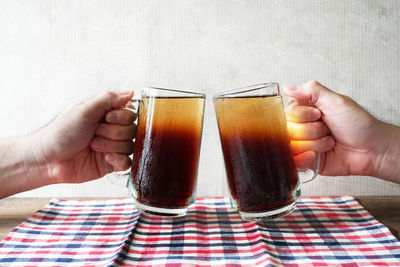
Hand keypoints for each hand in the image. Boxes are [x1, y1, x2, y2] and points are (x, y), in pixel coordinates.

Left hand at [35, 90, 136, 183]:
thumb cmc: (62, 132)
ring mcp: (112, 147)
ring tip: (93, 146)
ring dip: (111, 146)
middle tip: (95, 133)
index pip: (130, 113)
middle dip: (113, 132)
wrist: (49, 159)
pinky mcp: (111, 164)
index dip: (122, 117)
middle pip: (132, 130)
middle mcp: (111, 130)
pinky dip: (118, 160)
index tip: (107, 118)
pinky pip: (127, 162)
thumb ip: (109, 99)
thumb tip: (131, 91)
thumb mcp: (85, 110)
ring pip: (130, 146)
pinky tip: (105, 158)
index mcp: (106, 114)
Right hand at [284, 81, 399, 181]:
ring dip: (314, 144)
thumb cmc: (359, 124)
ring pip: (292, 146)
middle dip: (310, 130)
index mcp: (306, 110)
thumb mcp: (336, 101)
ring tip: (329, 142)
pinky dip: (305, 158)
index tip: (318, 114)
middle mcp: (302, 126)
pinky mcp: (305, 161)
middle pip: (288, 130)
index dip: (301, 115)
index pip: (286, 112)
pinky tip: (317, 156)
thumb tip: (287, 88)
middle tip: (326, 128)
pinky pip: (293, 162)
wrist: (372, 149)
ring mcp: (303, 144)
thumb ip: (311, 90)